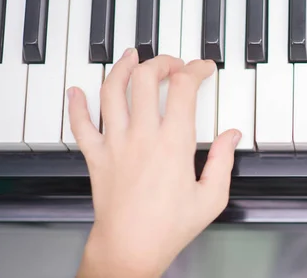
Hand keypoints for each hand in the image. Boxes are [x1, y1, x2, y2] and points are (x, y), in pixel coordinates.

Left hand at [70, 49, 240, 277]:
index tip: (202, 68)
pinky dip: (76, 105)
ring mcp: (116, 144)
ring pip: (112, 92)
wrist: (130, 248)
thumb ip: (223, 161)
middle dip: (162, 62)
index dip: (195, 70)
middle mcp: (143, 136)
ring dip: (122, 68)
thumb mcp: (211, 197)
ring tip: (131, 57)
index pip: (184, 88)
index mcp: (174, 143)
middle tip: (171, 63)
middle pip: (146, 79)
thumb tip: (231, 135)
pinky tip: (76, 91)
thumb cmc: (168, 227)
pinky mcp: (97, 156)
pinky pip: (80, 124)